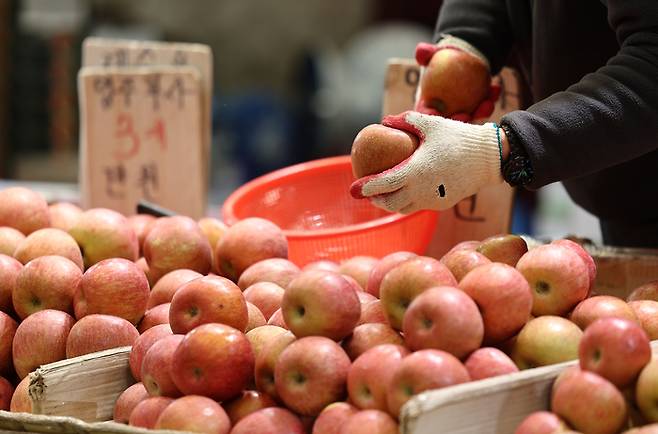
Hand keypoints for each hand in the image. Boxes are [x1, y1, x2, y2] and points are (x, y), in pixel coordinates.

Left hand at [350, 111, 503, 212]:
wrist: (489, 157)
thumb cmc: (458, 137)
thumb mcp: (431, 124)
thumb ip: (406, 121)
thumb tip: (384, 121)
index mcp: (415, 171)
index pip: (383, 185)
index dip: (366, 188)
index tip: (354, 188)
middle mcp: (422, 190)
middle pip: (390, 204)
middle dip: (376, 200)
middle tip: (368, 193)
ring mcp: (433, 200)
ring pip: (404, 209)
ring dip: (391, 204)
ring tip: (384, 195)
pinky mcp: (442, 204)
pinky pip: (420, 205)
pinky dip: (409, 201)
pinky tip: (407, 191)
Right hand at [414, 40, 499, 122]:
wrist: (460, 58)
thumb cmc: (441, 59)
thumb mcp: (432, 54)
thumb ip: (425, 54)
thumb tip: (421, 51)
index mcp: (429, 105)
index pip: (427, 115)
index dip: (431, 118)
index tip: (437, 115)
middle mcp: (445, 113)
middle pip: (451, 124)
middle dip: (459, 123)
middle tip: (467, 115)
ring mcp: (462, 111)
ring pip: (471, 117)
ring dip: (480, 113)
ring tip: (488, 103)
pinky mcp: (477, 108)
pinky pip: (484, 106)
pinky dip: (490, 99)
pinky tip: (495, 88)